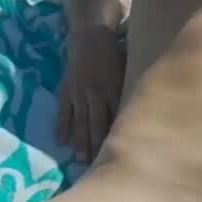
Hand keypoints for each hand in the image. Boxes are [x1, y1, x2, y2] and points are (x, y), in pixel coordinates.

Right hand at [59, 11, 125, 163]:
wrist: (91, 34)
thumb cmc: (115, 55)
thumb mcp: (128, 72)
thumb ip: (130, 93)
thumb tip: (141, 116)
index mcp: (114, 90)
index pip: (115, 120)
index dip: (116, 139)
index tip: (119, 158)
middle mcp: (96, 93)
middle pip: (96, 124)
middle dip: (96, 146)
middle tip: (95, 166)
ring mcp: (79, 92)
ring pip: (79, 121)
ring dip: (79, 140)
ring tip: (79, 158)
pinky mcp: (66, 89)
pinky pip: (63, 110)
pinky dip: (61, 125)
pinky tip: (60, 140)